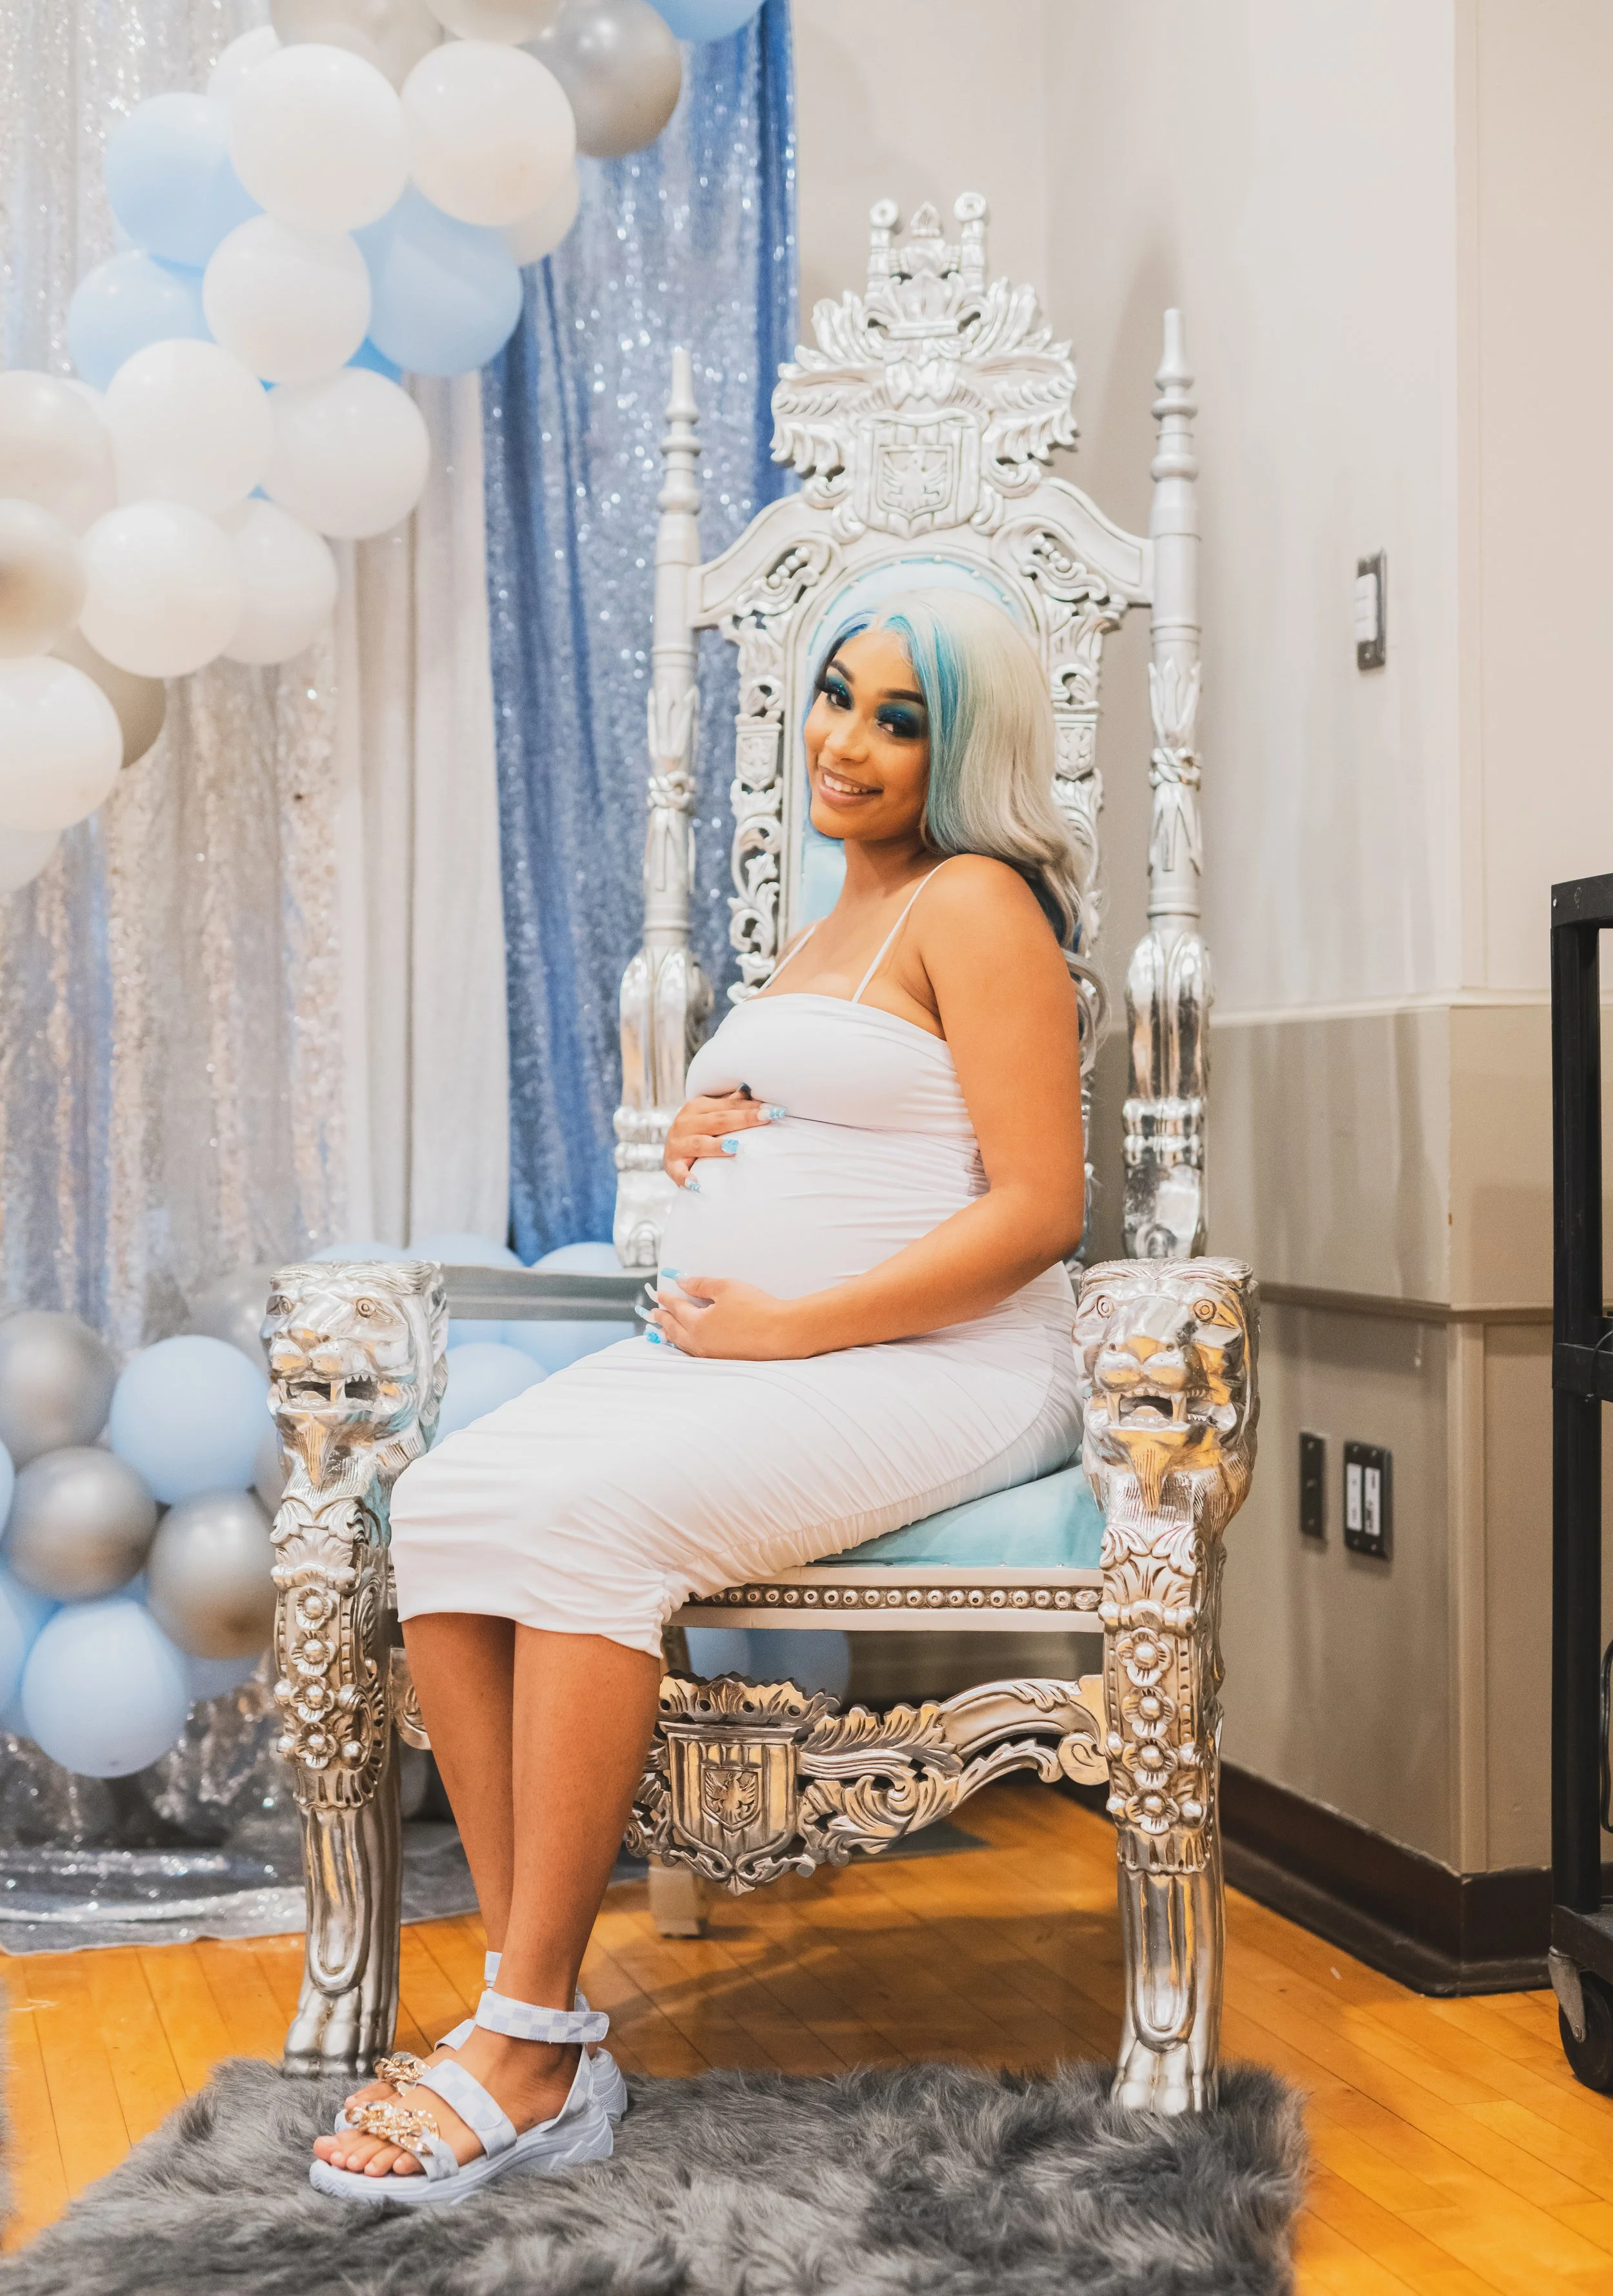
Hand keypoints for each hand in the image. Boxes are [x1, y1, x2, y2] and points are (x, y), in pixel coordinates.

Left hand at [650, 1276, 805, 1359]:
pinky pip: (695, 1352)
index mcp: (698, 1324)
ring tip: (664, 1330)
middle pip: (674, 1329)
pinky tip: (688, 1343)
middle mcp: (700, 1342)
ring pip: (683, 1344)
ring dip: (671, 1334)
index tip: (659, 1294)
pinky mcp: (722, 1360)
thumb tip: (682, 1282)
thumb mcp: (726, 1288)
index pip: (676, 1308)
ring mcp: (711, 1354)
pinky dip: (685, 1345)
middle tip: (653, 1314)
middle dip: (663, 1319)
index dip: (667, 1299)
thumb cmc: (756, 1308)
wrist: (782, 1333)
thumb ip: (701, 1285)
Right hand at [662, 1089, 784, 1185]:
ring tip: (734, 1147)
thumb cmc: (697, 1129)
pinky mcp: (672, 1164)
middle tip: (767, 1117)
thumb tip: (749, 1088)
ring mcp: (677, 1144)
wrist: (669, 1150)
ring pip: (699, 1143)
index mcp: (697, 1107)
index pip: (728, 1106)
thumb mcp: (710, 1114)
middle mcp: (685, 1123)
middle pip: (718, 1121)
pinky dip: (686, 1178)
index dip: (751, 1107)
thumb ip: (729, 1103)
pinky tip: (697, 1184)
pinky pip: (679, 1172)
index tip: (774, 1109)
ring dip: (716, 1146)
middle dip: (744, 1119)